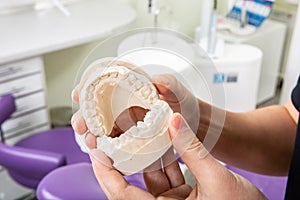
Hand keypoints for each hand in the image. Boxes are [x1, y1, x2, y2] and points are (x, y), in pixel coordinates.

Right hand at [71, 74, 198, 148]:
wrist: (194, 125)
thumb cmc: (185, 104)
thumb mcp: (179, 91)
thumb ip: (170, 84)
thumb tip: (156, 80)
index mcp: (132, 91)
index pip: (104, 87)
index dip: (88, 90)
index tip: (78, 94)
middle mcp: (126, 107)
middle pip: (98, 111)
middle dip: (85, 118)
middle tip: (82, 126)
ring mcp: (128, 124)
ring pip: (103, 130)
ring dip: (93, 136)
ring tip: (91, 142)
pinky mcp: (133, 141)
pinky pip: (116, 145)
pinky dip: (108, 150)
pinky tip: (104, 154)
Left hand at [90, 113, 265, 198]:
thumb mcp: (217, 178)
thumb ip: (193, 150)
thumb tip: (174, 122)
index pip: (122, 195)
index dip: (105, 173)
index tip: (96, 152)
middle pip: (132, 184)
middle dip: (121, 161)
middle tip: (111, 139)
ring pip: (152, 177)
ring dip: (148, 155)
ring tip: (140, 133)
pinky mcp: (183, 197)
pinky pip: (168, 176)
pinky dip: (166, 159)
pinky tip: (165, 142)